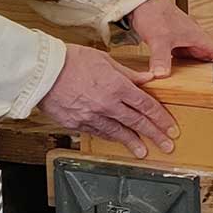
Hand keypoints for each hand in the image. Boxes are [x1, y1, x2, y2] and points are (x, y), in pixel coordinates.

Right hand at [39, 45, 176, 156]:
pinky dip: (111, 137)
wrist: (40, 71)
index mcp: (117, 86)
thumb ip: (128, 73)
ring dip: (133, 143)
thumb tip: (149, 78)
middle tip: (167, 146)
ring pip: (118, 132)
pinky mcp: (76, 123)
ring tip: (144, 152)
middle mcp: (107, 104)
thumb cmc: (71, 60)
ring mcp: (91, 116)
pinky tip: (119, 141)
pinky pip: (98, 132)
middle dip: (155, 135)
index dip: (161, 118)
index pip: (146, 105)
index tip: (171, 128)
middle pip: (137, 122)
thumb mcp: (105, 60)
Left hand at [126, 0, 212, 76]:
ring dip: (198, 73)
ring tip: (202, 88)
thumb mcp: (160, 38)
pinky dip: (183, 69)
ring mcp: (184, 43)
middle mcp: (194, 41)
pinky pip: (183, 60)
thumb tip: (162, 75)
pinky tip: (179, 77)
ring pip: (196, 61)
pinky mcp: (174, 45)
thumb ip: (161, 58)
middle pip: (211, 61)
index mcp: (199, 38)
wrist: (142, 2)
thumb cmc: (156, 13)